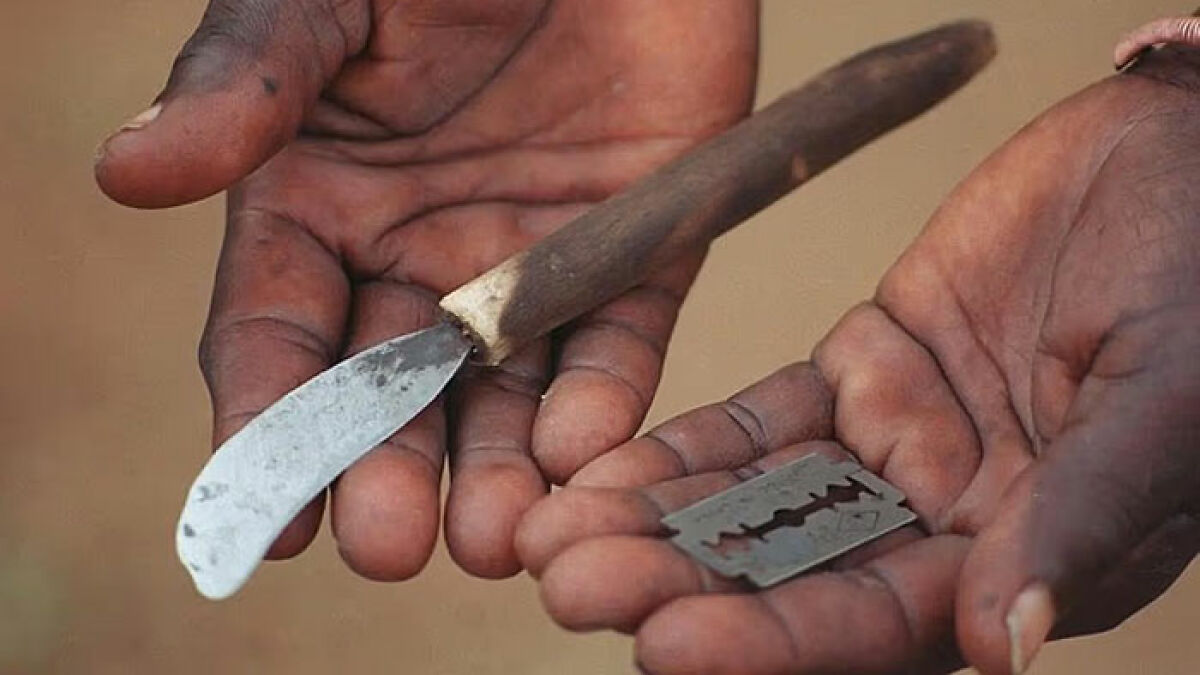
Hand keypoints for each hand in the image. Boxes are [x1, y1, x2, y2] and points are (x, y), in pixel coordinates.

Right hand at [94, 0, 756, 579]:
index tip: (268, 519)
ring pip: (505, 393)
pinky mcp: (640, 251)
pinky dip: (601, 402)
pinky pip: (617, 343)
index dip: (268, 428)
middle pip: (393, 392)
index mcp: (323, 207)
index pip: (278, 337)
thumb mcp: (327, 1)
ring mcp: (532, 262)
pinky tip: (580, 450)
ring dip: (494, 471)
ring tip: (488, 538)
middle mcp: (422, 255)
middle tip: (387, 544)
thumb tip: (126, 172)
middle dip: (387, 473)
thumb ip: (249, 85)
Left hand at [516, 46, 1199, 673]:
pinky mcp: (863, 367)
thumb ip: (1079, 519)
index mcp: (1023, 558)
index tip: (670, 643)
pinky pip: (761, 417)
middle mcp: (947, 522)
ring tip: (556, 531)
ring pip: (758, 500)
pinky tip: (604, 466)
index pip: (878, 625)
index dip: (773, 639)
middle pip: (792, 573)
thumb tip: (1003, 646)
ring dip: (655, 519)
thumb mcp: (1165, 403)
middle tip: (571, 584)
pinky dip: (686, 446)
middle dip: (679, 583)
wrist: (1184, 159)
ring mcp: (896, 444)